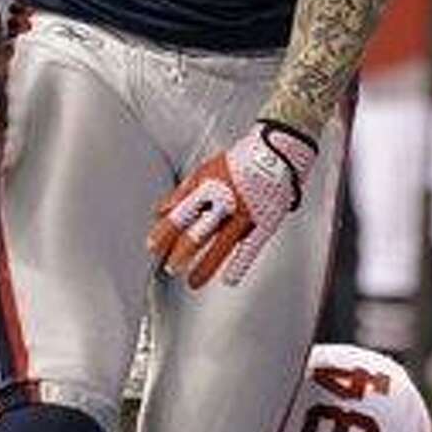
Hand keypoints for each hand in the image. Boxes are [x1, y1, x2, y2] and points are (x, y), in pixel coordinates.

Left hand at [147, 121, 317, 288]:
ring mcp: (245, 213)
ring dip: (204, 267)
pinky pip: (250, 248)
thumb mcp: (206, 170)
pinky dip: (238, 266)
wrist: (278, 150)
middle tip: (169, 268)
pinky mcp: (265, 222)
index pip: (179, 215)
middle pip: (197, 234)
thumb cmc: (240, 162)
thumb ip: (183, 192)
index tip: (153, 247)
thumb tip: (161, 211)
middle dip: (179, 255)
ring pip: (220, 246)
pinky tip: (229, 280)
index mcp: (207, 186)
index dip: (164, 234)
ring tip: (192, 281)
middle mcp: (224, 201)